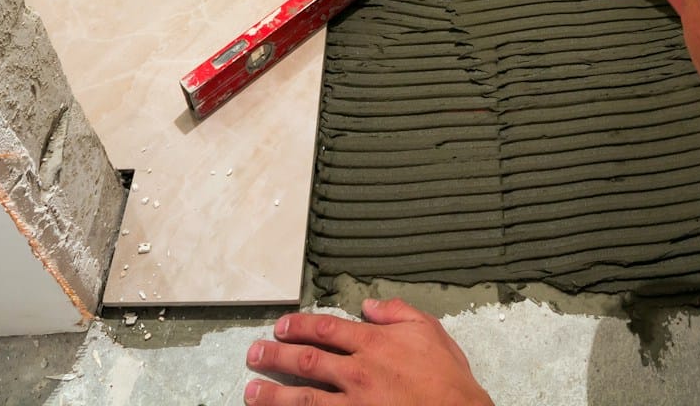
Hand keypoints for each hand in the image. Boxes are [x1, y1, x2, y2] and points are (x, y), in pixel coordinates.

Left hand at [244, 297, 491, 404]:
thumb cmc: (448, 378)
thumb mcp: (429, 330)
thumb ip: (397, 312)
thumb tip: (371, 304)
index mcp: (373, 344)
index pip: (325, 329)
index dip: (298, 326)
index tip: (281, 325)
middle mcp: (358, 372)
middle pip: (306, 361)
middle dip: (275, 356)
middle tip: (254, 354)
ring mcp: (355, 404)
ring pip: (304, 398)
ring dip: (274, 395)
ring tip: (252, 393)